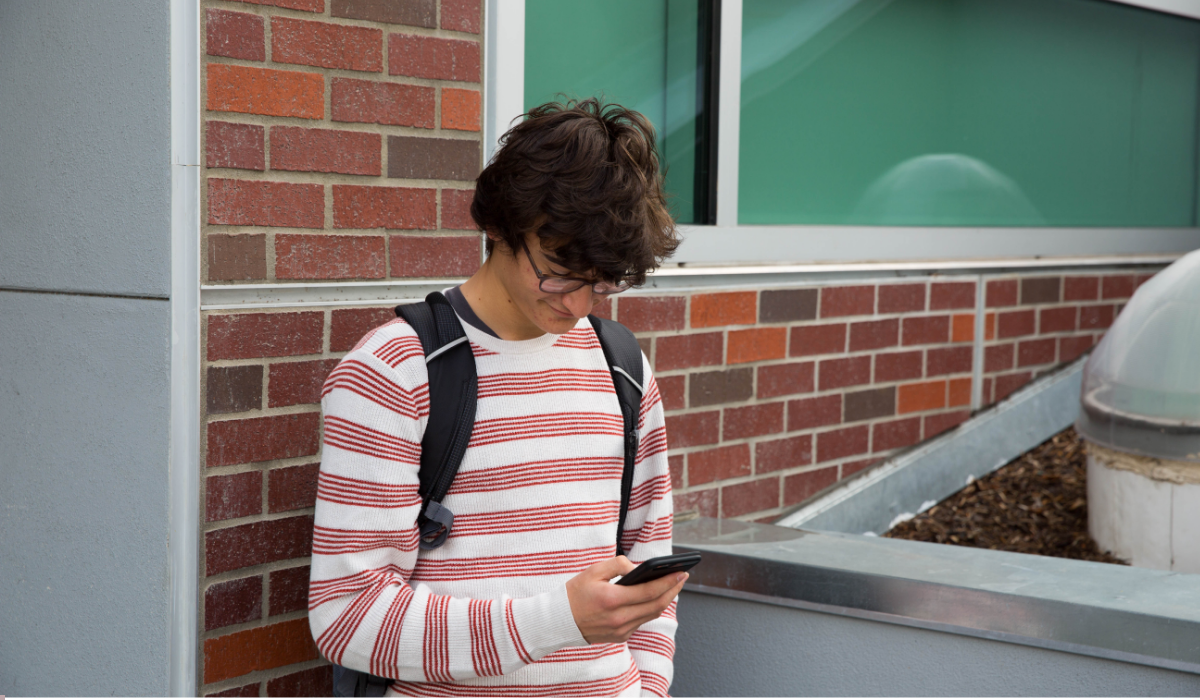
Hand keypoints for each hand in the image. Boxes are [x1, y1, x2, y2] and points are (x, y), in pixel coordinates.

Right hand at [565, 556, 686, 643]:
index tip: (681, 572)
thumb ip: (618, 565)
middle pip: (656, 605)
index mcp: (612, 600)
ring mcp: (621, 631)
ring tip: (672, 585)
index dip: (669, 582)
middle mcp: (619, 619)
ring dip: (664, 600)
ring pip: (651, 615)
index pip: (650, 591)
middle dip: (673, 590)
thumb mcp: (593, 571)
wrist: (559, 621)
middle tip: (683, 577)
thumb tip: (638, 568)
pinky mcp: (620, 637)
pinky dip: (650, 609)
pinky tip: (654, 598)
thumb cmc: (575, 593)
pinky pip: (641, 621)